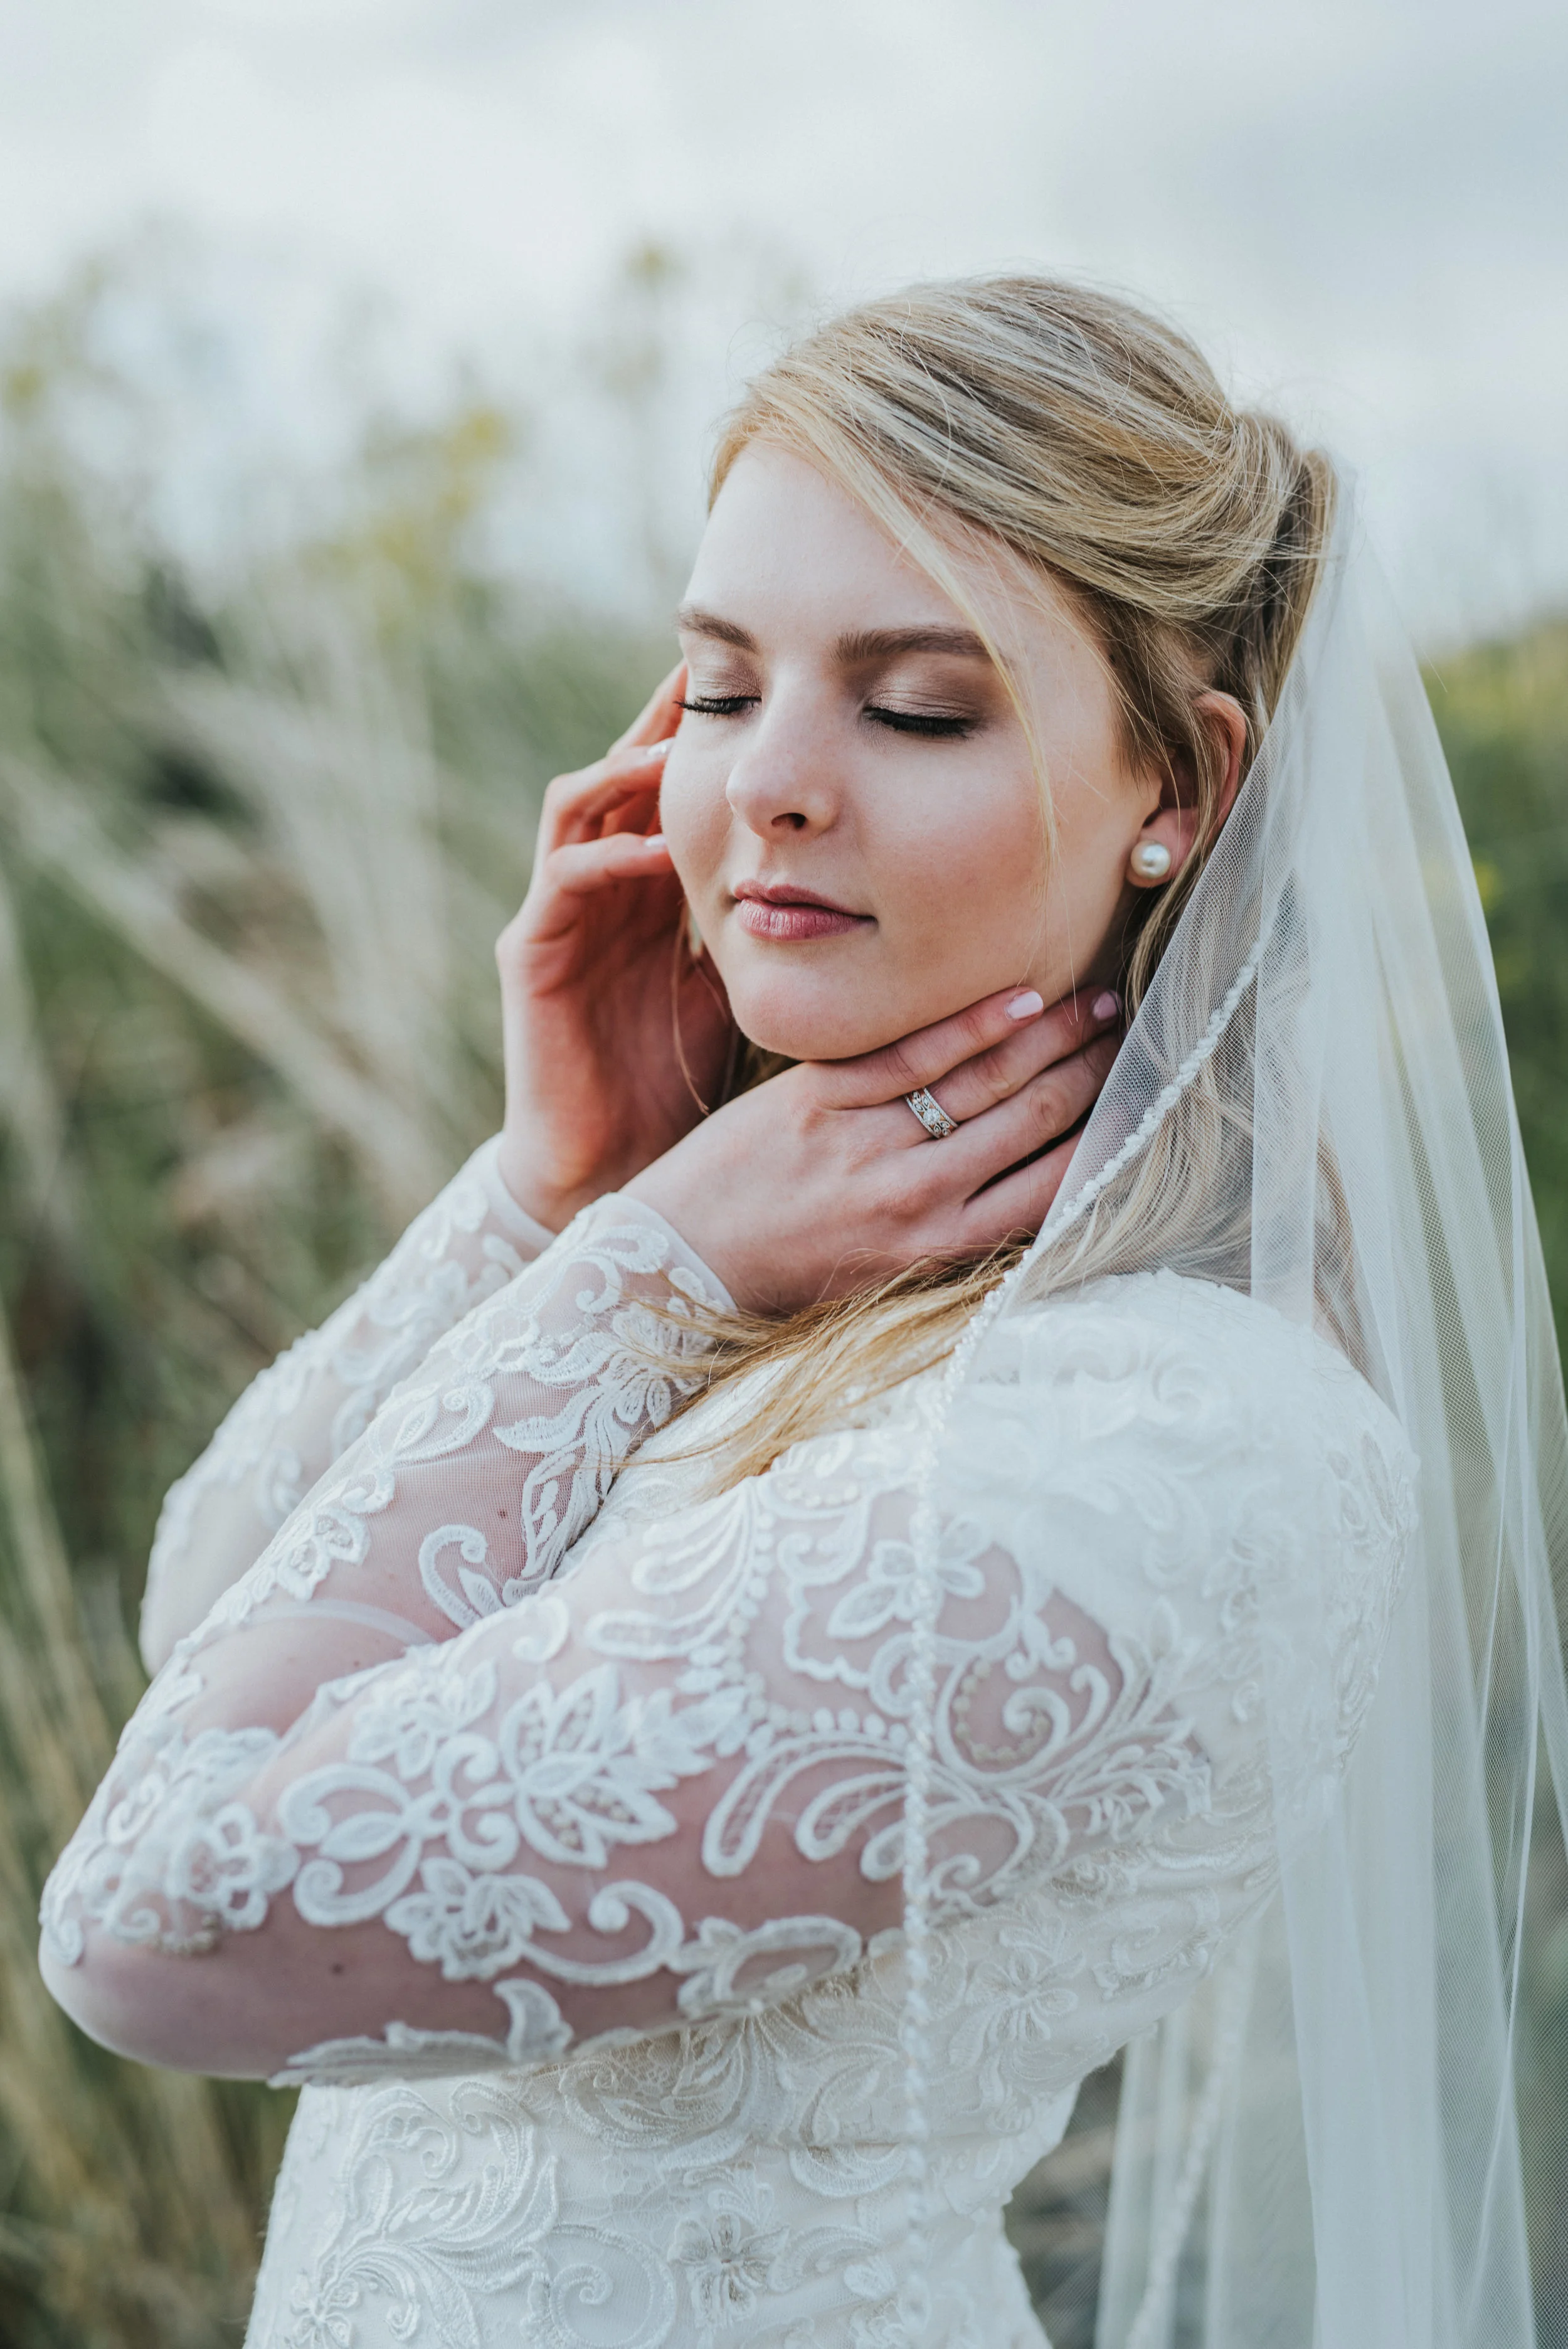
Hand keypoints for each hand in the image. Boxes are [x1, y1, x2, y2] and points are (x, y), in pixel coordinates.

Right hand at [495, 667, 736, 1230]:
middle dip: (662, 717)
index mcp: (650, 884)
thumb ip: (774, 923)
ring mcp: (559, 912)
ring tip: (680, 748)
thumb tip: (864, 885)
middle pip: (622, 770)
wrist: (612, 1163)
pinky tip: (654, 852)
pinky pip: (562, 883)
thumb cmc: (679, 1077)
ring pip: (580, 806)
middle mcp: (599, 883)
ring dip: (627, 771)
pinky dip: (607, 859)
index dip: (711, 730)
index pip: (674, 783)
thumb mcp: (742, 980)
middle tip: (710, 664)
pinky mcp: (529, 953)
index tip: (765, 675)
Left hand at [626, 985, 1121, 1311]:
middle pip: (1031, 1120)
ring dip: (1053, 1037)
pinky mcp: (820, 1100)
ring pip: (985, 1080)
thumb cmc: (793, 1269)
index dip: (1106, 1136)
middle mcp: (914, 1200)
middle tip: (1134, 1034)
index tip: (1144, 1095)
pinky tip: (1019, 996)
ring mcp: (867, 1145)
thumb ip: (958, 1227)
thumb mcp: (887, 1273)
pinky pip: (913, 1053)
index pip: (1051, 1186)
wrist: (681, 1261)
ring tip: (1097, 1006)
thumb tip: (1038, 1181)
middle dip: (1094, 1073)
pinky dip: (973, 1022)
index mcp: (938, 1249)